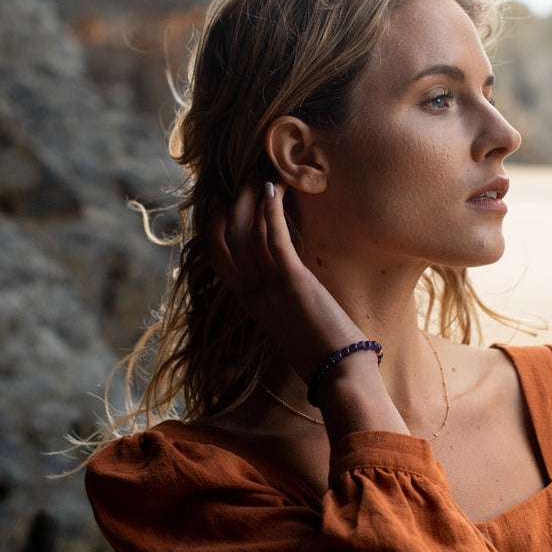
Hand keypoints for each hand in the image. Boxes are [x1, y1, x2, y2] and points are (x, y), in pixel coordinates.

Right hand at [207, 181, 367, 383]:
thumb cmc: (320, 355)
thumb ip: (281, 304)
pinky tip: (276, 189)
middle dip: (233, 205)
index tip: (217, 204)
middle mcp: (252, 292)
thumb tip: (289, 290)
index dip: (213, 228)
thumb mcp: (289, 326)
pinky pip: (275, 238)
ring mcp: (270, 286)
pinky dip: (272, 210)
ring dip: (254, 199)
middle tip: (243, 180)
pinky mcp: (293, 281)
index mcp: (249, 304)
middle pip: (228, 238)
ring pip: (249, 232)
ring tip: (263, 176)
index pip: (218, 258)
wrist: (338, 374)